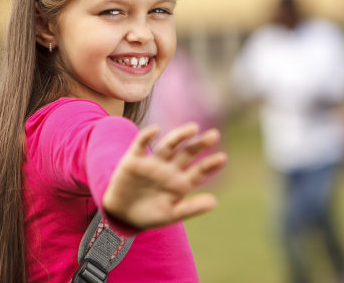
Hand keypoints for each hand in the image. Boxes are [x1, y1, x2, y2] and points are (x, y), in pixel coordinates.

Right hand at [102, 123, 226, 229]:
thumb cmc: (150, 215)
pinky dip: (146, 136)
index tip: (222, 158)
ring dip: (179, 136)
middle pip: (187, 153)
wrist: (121, 215)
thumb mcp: (171, 214)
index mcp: (181, 182)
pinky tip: (155, 130)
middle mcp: (169, 169)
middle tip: (214, 135)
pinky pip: (140, 144)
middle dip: (200, 144)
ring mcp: (153, 163)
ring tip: (193, 128)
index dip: (210, 164)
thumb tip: (214, 202)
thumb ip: (191, 208)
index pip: (199, 170)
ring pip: (168, 145)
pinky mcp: (134, 160)